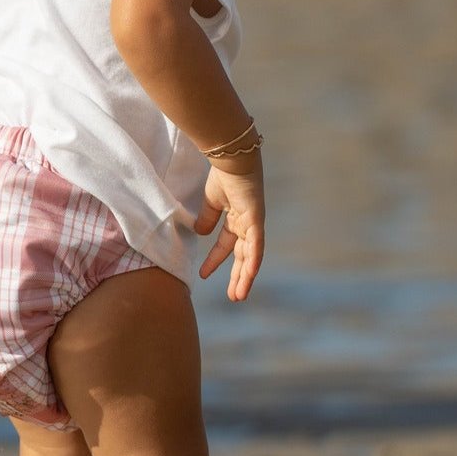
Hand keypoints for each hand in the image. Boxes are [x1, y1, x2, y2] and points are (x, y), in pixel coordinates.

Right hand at [194, 160, 264, 301]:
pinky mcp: (256, 221)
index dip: (215, 260)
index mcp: (237, 219)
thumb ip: (207, 218)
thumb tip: (200, 233)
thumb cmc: (222, 174)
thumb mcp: (211, 201)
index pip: (226, 245)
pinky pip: (256, 246)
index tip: (203, 275)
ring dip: (245, 277)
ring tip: (239, 296)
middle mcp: (247, 224)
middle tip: (233, 297)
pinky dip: (253, 262)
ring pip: (250, 257)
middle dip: (238, 277)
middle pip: (242, 257)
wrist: (231, 158)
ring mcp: (253, 224)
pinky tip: (249, 277)